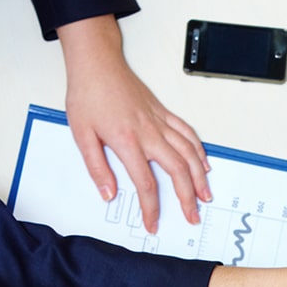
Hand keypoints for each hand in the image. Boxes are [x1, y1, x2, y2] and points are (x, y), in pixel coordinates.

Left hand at [58, 15, 210, 232]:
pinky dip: (199, 150)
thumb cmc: (88, 95)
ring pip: (189, 153)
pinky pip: (187, 133)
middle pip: (177, 170)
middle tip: (192, 216)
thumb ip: (97, 167)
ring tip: (205, 196)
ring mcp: (159, 121)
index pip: (145, 183)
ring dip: (200, 177)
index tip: (152, 223)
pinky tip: (203, 163)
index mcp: (127, 141)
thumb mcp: (81, 134)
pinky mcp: (163, 112)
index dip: (151, 208)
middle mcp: (149, 132)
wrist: (97, 63)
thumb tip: (108, 193)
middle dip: (188, 198)